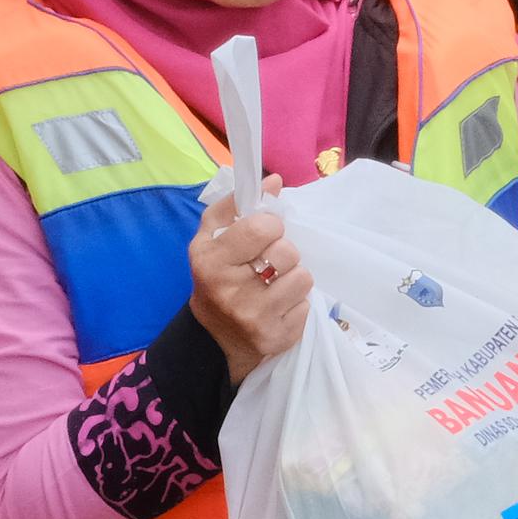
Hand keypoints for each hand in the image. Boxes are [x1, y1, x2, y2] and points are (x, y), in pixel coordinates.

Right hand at [188, 182, 309, 375]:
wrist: (213, 336)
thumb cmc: (215, 275)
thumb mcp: (211, 237)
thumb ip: (237, 204)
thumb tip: (275, 180)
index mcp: (211, 261)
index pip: (262, 227)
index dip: (271, 226)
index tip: (263, 234)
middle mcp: (230, 291)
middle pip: (287, 252)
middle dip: (283, 252)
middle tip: (269, 262)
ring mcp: (254, 318)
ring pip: (303, 278)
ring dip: (294, 277)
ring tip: (275, 284)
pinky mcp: (275, 338)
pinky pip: (306, 306)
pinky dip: (296, 303)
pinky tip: (278, 306)